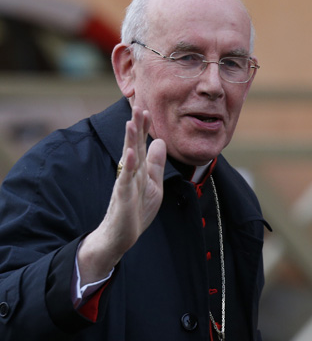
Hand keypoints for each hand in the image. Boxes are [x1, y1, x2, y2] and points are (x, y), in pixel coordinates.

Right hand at [77, 106, 166, 284]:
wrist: (122, 235)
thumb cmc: (137, 209)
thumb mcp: (152, 184)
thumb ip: (155, 164)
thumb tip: (160, 141)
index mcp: (139, 170)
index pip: (142, 144)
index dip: (145, 128)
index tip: (147, 108)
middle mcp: (130, 173)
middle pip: (134, 146)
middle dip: (137, 126)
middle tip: (137, 105)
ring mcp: (125, 184)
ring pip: (129, 159)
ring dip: (130, 141)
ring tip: (131, 122)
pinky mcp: (123, 197)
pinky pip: (126, 179)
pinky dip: (129, 166)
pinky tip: (131, 153)